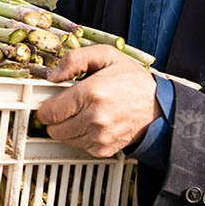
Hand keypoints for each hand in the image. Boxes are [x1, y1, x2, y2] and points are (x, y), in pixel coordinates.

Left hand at [37, 45, 159, 157]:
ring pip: (64, 139)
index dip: (45, 107)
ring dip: (67, 128)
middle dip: (55, 118)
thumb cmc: (133, 80)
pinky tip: (92, 123)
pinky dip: (81, 137)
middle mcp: (94, 118)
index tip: (50, 102)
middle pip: (53, 128)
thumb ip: (75, 59)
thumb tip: (53, 76)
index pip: (49, 112)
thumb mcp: (106, 55)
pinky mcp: (104, 149)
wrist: (158, 106)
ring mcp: (99, 136)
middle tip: (67, 106)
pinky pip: (79, 147)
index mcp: (91, 93)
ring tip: (82, 113)